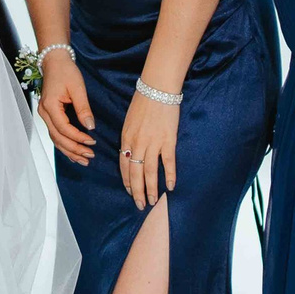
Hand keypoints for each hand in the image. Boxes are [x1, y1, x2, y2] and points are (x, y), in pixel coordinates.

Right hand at [37, 51, 98, 166]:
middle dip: (74, 149)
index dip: (78, 138)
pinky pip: (55, 133)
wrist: (54, 61)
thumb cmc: (66, 72)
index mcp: (50, 106)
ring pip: (55, 138)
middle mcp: (44, 113)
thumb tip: (90, 127)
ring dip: (69, 150)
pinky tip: (73, 153)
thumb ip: (83, 108)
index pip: (64, 129)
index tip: (92, 141)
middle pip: (58, 138)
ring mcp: (45, 114)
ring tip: (84, 160)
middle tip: (90, 156)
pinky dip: (64, 144)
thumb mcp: (78, 88)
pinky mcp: (49, 115)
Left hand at [118, 88, 177, 207]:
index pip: (123, 165)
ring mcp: (153, 142)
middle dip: (137, 191)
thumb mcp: (129, 120)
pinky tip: (170, 187)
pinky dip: (170, 176)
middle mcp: (137, 143)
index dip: (127, 181)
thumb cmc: (142, 101)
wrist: (157, 88)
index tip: (130, 192)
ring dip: (151, 189)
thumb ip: (129, 137)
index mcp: (126, 138)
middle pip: (135, 173)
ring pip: (150, 172)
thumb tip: (130, 152)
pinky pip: (168, 162)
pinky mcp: (168, 140)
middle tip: (140, 205)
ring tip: (152, 201)